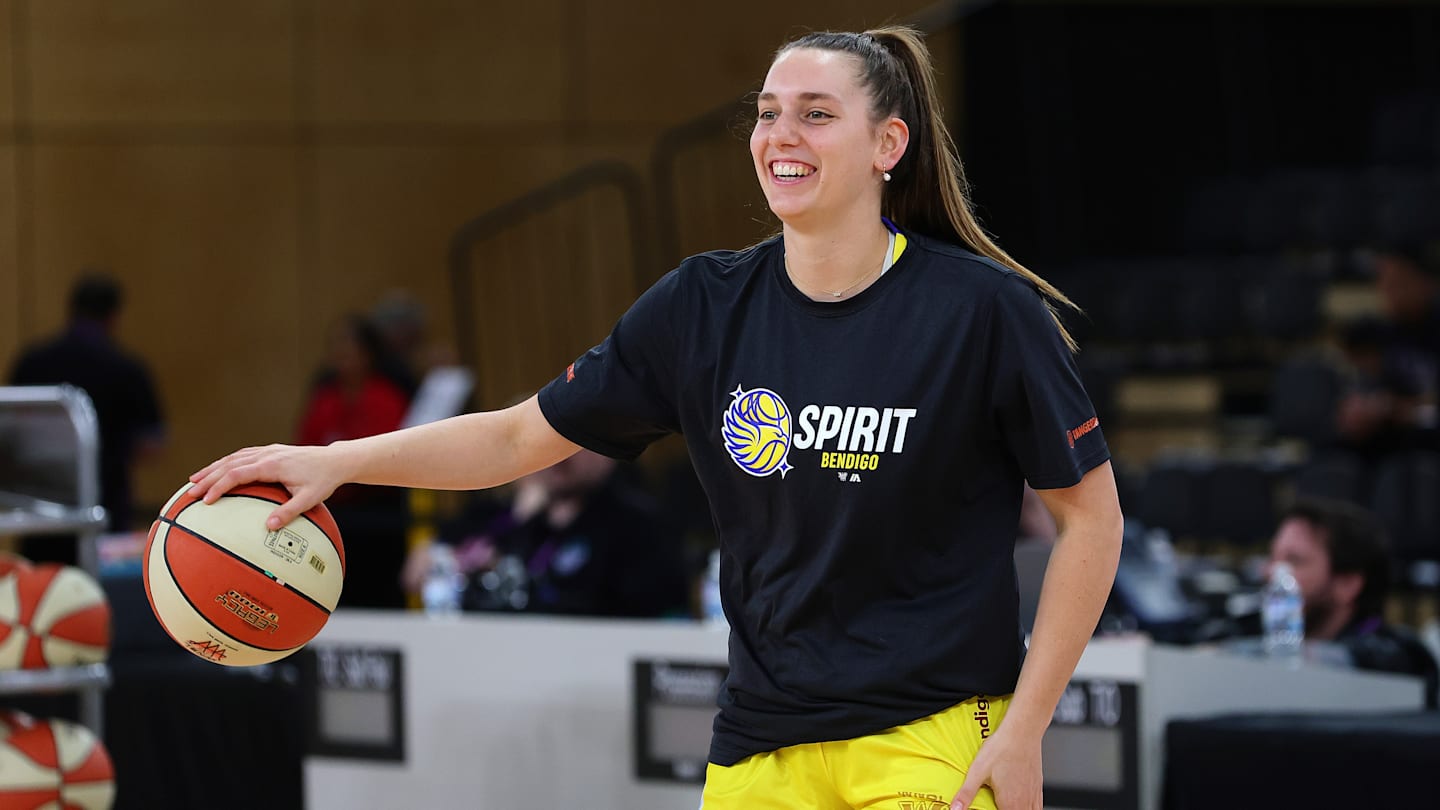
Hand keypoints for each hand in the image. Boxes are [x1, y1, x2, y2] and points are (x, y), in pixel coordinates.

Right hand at [189, 443, 346, 529]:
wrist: (335, 460)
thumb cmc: (323, 480)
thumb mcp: (310, 498)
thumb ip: (289, 512)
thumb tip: (268, 527)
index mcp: (272, 465)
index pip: (238, 474)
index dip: (220, 486)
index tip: (206, 500)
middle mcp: (266, 454)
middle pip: (229, 464)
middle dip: (207, 478)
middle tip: (189, 494)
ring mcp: (267, 451)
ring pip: (232, 458)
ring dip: (212, 469)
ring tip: (194, 481)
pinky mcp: (270, 451)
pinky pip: (242, 456)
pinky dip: (225, 463)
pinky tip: (217, 472)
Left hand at [951, 725, 1042, 809]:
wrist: (1022, 732)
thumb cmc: (1002, 749)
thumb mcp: (977, 772)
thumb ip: (966, 794)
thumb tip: (955, 808)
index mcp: (1010, 803)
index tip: (992, 806)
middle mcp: (1025, 802)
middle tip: (996, 804)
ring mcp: (1033, 795)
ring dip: (1018, 809)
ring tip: (1006, 804)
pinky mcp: (1038, 787)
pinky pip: (1036, 806)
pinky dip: (1028, 807)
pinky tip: (1019, 800)